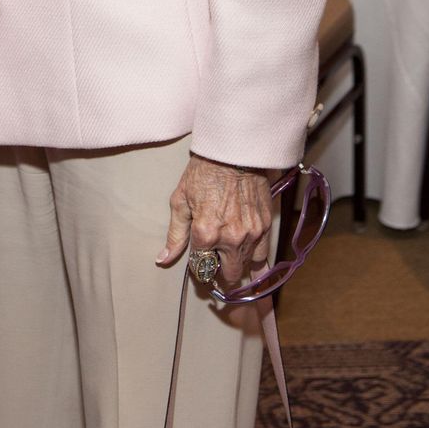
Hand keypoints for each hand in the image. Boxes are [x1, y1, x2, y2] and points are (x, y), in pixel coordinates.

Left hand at [156, 154, 272, 286]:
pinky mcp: (266, 226)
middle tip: (216, 261)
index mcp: (206, 234)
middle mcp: (231, 239)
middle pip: (229, 275)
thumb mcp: (180, 201)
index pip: (202, 267)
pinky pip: (263, 253)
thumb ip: (175, 235)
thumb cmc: (203, 173)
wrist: (233, 152)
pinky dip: (255, 257)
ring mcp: (252, 234)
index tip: (198, 259)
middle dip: (220, 272)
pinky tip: (250, 257)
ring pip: (246, 266)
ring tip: (230, 255)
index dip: (198, 266)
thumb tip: (163, 260)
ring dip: (237, 263)